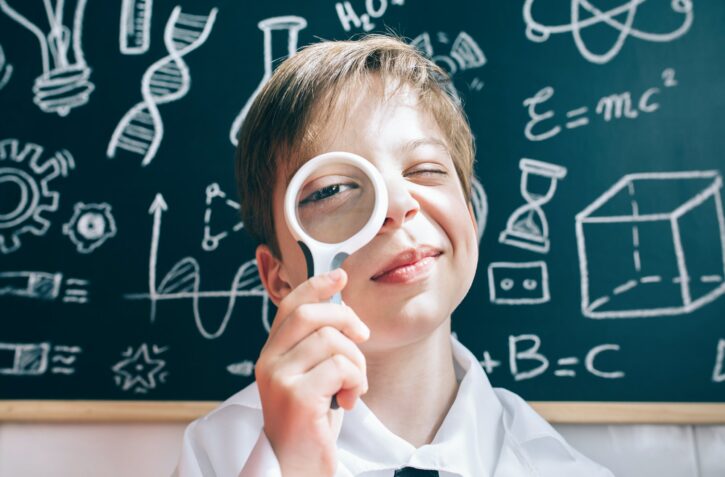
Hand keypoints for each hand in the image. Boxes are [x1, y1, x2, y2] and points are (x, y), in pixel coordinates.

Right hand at [255, 269, 369, 476]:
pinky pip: (341, 367)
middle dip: (348, 320)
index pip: (290, 306)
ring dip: (357, 363)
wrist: (295, 468)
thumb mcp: (310, 379)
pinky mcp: (297, 396)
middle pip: (313, 314)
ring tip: (353, 387)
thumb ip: (316, 348)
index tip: (340, 275)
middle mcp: (269, 362)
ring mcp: (280, 379)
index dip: (316, 285)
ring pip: (333, 341)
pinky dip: (356, 381)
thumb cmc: (309, 425)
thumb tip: (343, 313)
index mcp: (271, 354)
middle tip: (362, 340)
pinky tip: (348, 401)